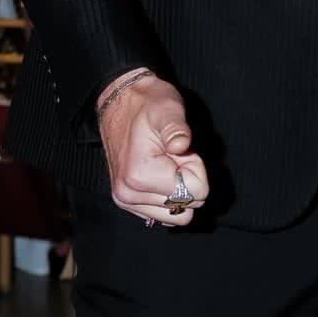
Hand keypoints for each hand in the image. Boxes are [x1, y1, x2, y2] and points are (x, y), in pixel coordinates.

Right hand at [96, 71, 208, 227]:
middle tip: (174, 155)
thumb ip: (177, 130)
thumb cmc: (148, 104)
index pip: (194, 194)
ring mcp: (126, 200)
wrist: (122, 103)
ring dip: (177, 188)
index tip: (180, 150)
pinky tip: (160, 170)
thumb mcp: (168, 110)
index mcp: (140, 176)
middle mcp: (129, 194)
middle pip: (184, 206)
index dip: (195, 168)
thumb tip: (181, 146)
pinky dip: (167, 193)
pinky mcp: (127, 201)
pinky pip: (162, 213)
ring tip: (166, 161)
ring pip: (174, 213)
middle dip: (187, 180)